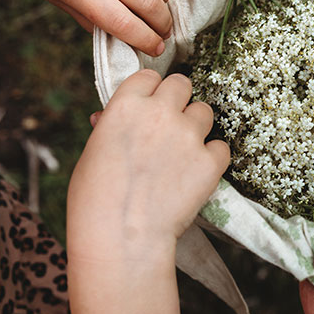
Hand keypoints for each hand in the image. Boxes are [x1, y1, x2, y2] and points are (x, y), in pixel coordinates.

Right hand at [67, 70, 229, 260]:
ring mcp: (188, 136)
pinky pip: (221, 147)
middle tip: (170, 127)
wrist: (121, 236)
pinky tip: (197, 174)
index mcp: (126, 105)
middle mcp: (160, 113)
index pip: (149, 77)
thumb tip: (108, 117)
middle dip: (177, 102)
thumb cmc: (95, 200)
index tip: (148, 108)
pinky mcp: (210, 162)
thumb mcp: (92, 153)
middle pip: (182, 85)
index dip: (150, 92)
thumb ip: (109, 128)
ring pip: (205, 112)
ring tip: (183, 153)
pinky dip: (212, 159)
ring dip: (196, 127)